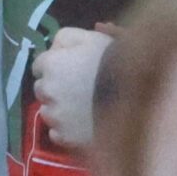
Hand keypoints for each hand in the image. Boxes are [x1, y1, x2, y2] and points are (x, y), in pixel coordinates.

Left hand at [31, 25, 115, 149]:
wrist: (137, 95)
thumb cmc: (114, 61)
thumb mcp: (90, 38)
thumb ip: (66, 38)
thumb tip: (54, 49)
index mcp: (50, 65)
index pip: (39, 66)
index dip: (55, 66)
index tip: (70, 70)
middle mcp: (47, 91)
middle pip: (42, 90)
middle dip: (55, 89)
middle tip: (77, 90)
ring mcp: (55, 116)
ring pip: (48, 112)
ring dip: (60, 110)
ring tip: (83, 109)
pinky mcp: (66, 137)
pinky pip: (58, 134)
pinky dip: (67, 130)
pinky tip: (83, 124)